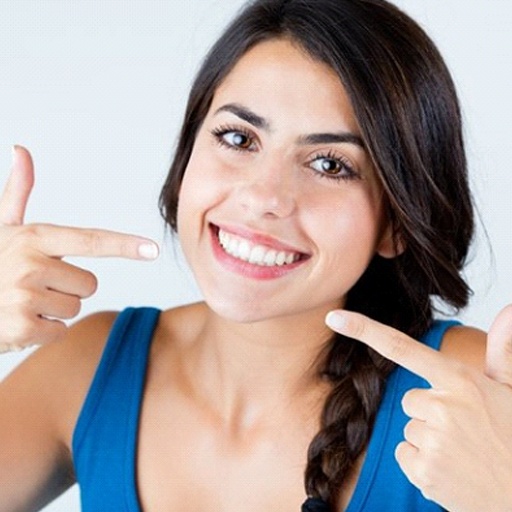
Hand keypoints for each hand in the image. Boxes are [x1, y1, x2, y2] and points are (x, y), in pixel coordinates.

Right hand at [0, 146, 158, 351]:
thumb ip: (17, 194)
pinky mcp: (21, 328)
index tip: (152, 249)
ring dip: (53, 310)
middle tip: (33, 286)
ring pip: (75, 307)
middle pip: (90, 284)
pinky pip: (59, 330)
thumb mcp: (2, 229)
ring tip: (23, 302)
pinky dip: (42, 331)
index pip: (90, 241)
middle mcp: (30, 264)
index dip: (124, 245)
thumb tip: (21, 150)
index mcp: (33, 238)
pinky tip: (17, 320)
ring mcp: (25, 297)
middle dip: (68, 289)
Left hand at [325, 306, 511, 511]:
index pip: (402, 347)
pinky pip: (404, 454)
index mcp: (461, 381)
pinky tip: (452, 470)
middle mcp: (443, 406)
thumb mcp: (511, 391)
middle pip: (409, 399)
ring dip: (428, 440)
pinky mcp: (423, 471)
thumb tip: (507, 309)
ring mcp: (432, 440)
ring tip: (462, 453)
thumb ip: (501, 350)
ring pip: (407, 429)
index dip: (364, 330)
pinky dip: (422, 464)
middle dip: (430, 413)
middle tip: (464, 431)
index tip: (334, 318)